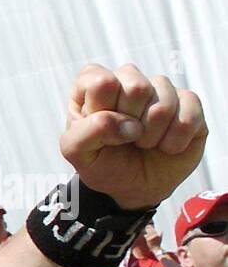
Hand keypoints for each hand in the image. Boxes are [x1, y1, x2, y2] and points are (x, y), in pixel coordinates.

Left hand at [60, 63, 206, 209]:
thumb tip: (128, 125)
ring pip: (164, 102)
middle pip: (137, 87)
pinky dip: (175, 140)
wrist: (135, 187)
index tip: (102, 128)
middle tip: (126, 139)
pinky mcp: (189, 102)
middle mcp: (128, 80)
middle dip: (130, 125)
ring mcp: (161, 89)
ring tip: (144, 143)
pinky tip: (166, 146)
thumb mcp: (77, 152)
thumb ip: (88, 132)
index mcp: (93, 86)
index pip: (101, 81)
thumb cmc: (103, 163)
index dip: (104, 110)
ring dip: (152, 135)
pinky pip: (189, 114)